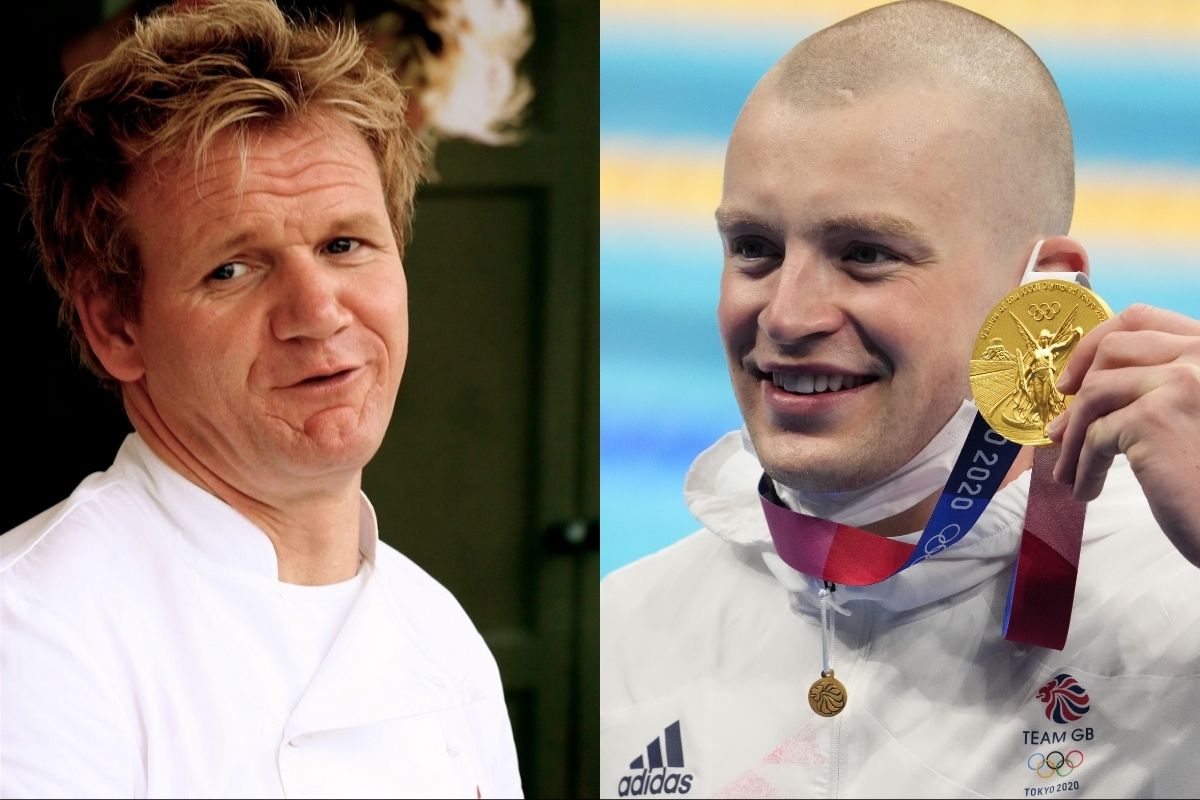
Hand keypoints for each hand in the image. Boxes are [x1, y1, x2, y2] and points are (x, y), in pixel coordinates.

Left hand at [1047, 304, 1199, 566]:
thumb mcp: (1191, 414)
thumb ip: (1153, 386)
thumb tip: (1077, 387)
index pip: (1142, 318)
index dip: (1095, 342)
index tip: (1073, 378)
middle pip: (1111, 349)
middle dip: (1076, 389)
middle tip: (1059, 428)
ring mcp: (1179, 382)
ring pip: (1094, 394)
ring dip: (1073, 437)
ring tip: (1070, 471)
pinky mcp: (1154, 418)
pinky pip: (1095, 435)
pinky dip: (1083, 465)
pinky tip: (1086, 489)